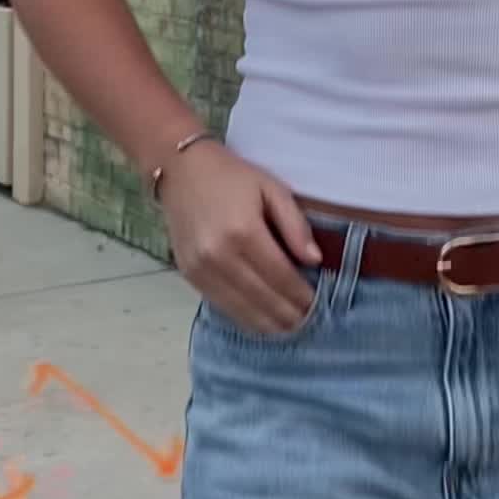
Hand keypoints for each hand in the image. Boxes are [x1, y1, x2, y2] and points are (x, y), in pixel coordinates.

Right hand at [159, 141, 322, 333]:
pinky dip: (244, 317)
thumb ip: (295, 225)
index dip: (302, 295)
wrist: (180, 170)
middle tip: (309, 322)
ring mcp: (200, 269)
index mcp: (243, 232)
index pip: (281, 277)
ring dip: (268, 323)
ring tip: (289, 328)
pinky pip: (221, 305)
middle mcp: (219, 256)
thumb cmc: (231, 176)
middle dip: (288, 315)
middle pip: (262, 298)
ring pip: (241, 309)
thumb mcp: (272, 188)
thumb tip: (314, 261)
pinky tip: (262, 320)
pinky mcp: (189, 275)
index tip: (318, 305)